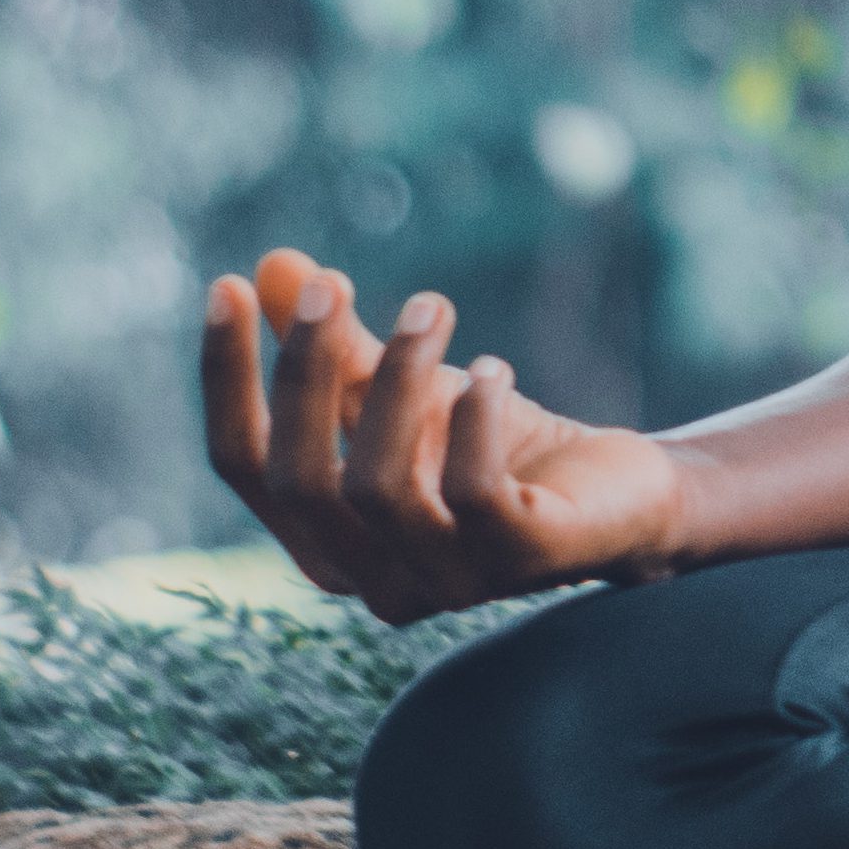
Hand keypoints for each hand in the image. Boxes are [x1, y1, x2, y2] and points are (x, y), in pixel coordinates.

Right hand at [201, 247, 689, 623]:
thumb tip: (273, 266)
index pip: (243, 468)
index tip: (227, 286)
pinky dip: (474, 420)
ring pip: (377, 486)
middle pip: (300, 481)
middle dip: (306, 374)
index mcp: (325, 545)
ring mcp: (447, 582)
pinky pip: (473, 492)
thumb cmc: (497, 450)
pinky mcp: (521, 561)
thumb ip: (340, 350)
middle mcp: (373, 581)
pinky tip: (490, 369)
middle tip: (334, 284)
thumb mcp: (406, 394)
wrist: (621, 498)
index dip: (227, 380)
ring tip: (430, 307)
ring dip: (397, 379)